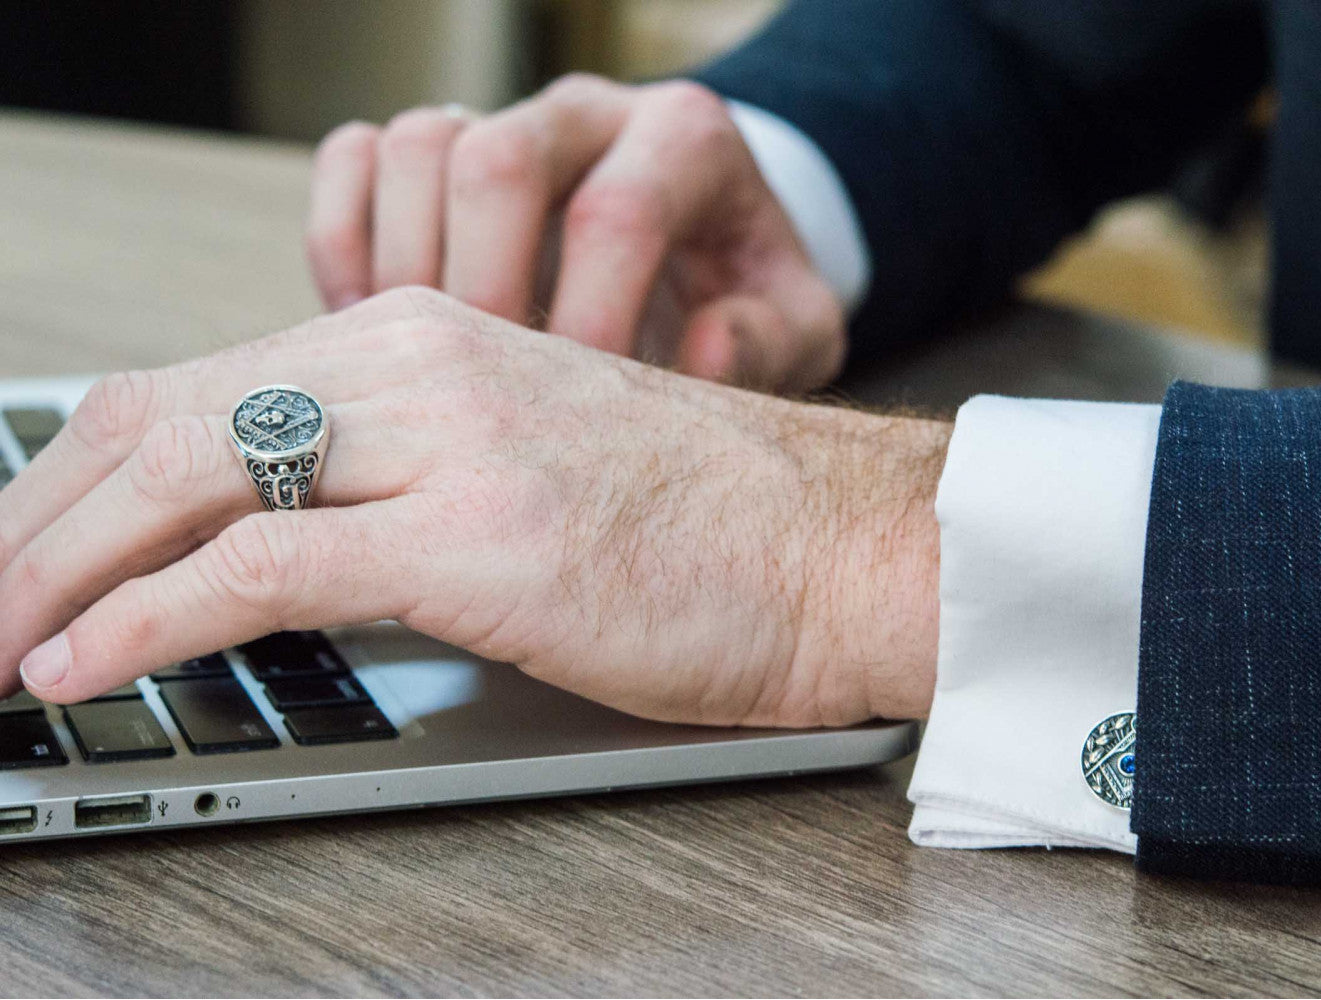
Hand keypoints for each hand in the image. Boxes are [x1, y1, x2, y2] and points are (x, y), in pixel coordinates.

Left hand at [0, 290, 944, 725]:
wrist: (842, 542)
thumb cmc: (706, 522)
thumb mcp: (526, 462)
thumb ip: (403, 473)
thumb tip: (281, 542)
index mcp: (424, 336)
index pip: (194, 388)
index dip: (71, 481)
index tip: (18, 555)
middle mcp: (419, 362)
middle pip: (158, 421)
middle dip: (30, 527)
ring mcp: (446, 439)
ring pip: (185, 477)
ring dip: (55, 574)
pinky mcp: (478, 534)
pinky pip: (261, 564)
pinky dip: (144, 622)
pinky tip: (80, 666)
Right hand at [306, 76, 845, 393]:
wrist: (706, 263)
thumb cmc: (746, 305)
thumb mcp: (796, 332)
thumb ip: (768, 345)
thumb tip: (698, 352)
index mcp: (687, 141)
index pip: (617, 212)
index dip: (590, 319)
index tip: (582, 417)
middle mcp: (588, 112)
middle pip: (496, 159)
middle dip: (483, 290)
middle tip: (488, 396)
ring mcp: (502, 117)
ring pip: (418, 145)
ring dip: (405, 269)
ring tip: (429, 373)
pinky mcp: (436, 149)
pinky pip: (354, 157)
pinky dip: (345, 244)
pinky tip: (375, 334)